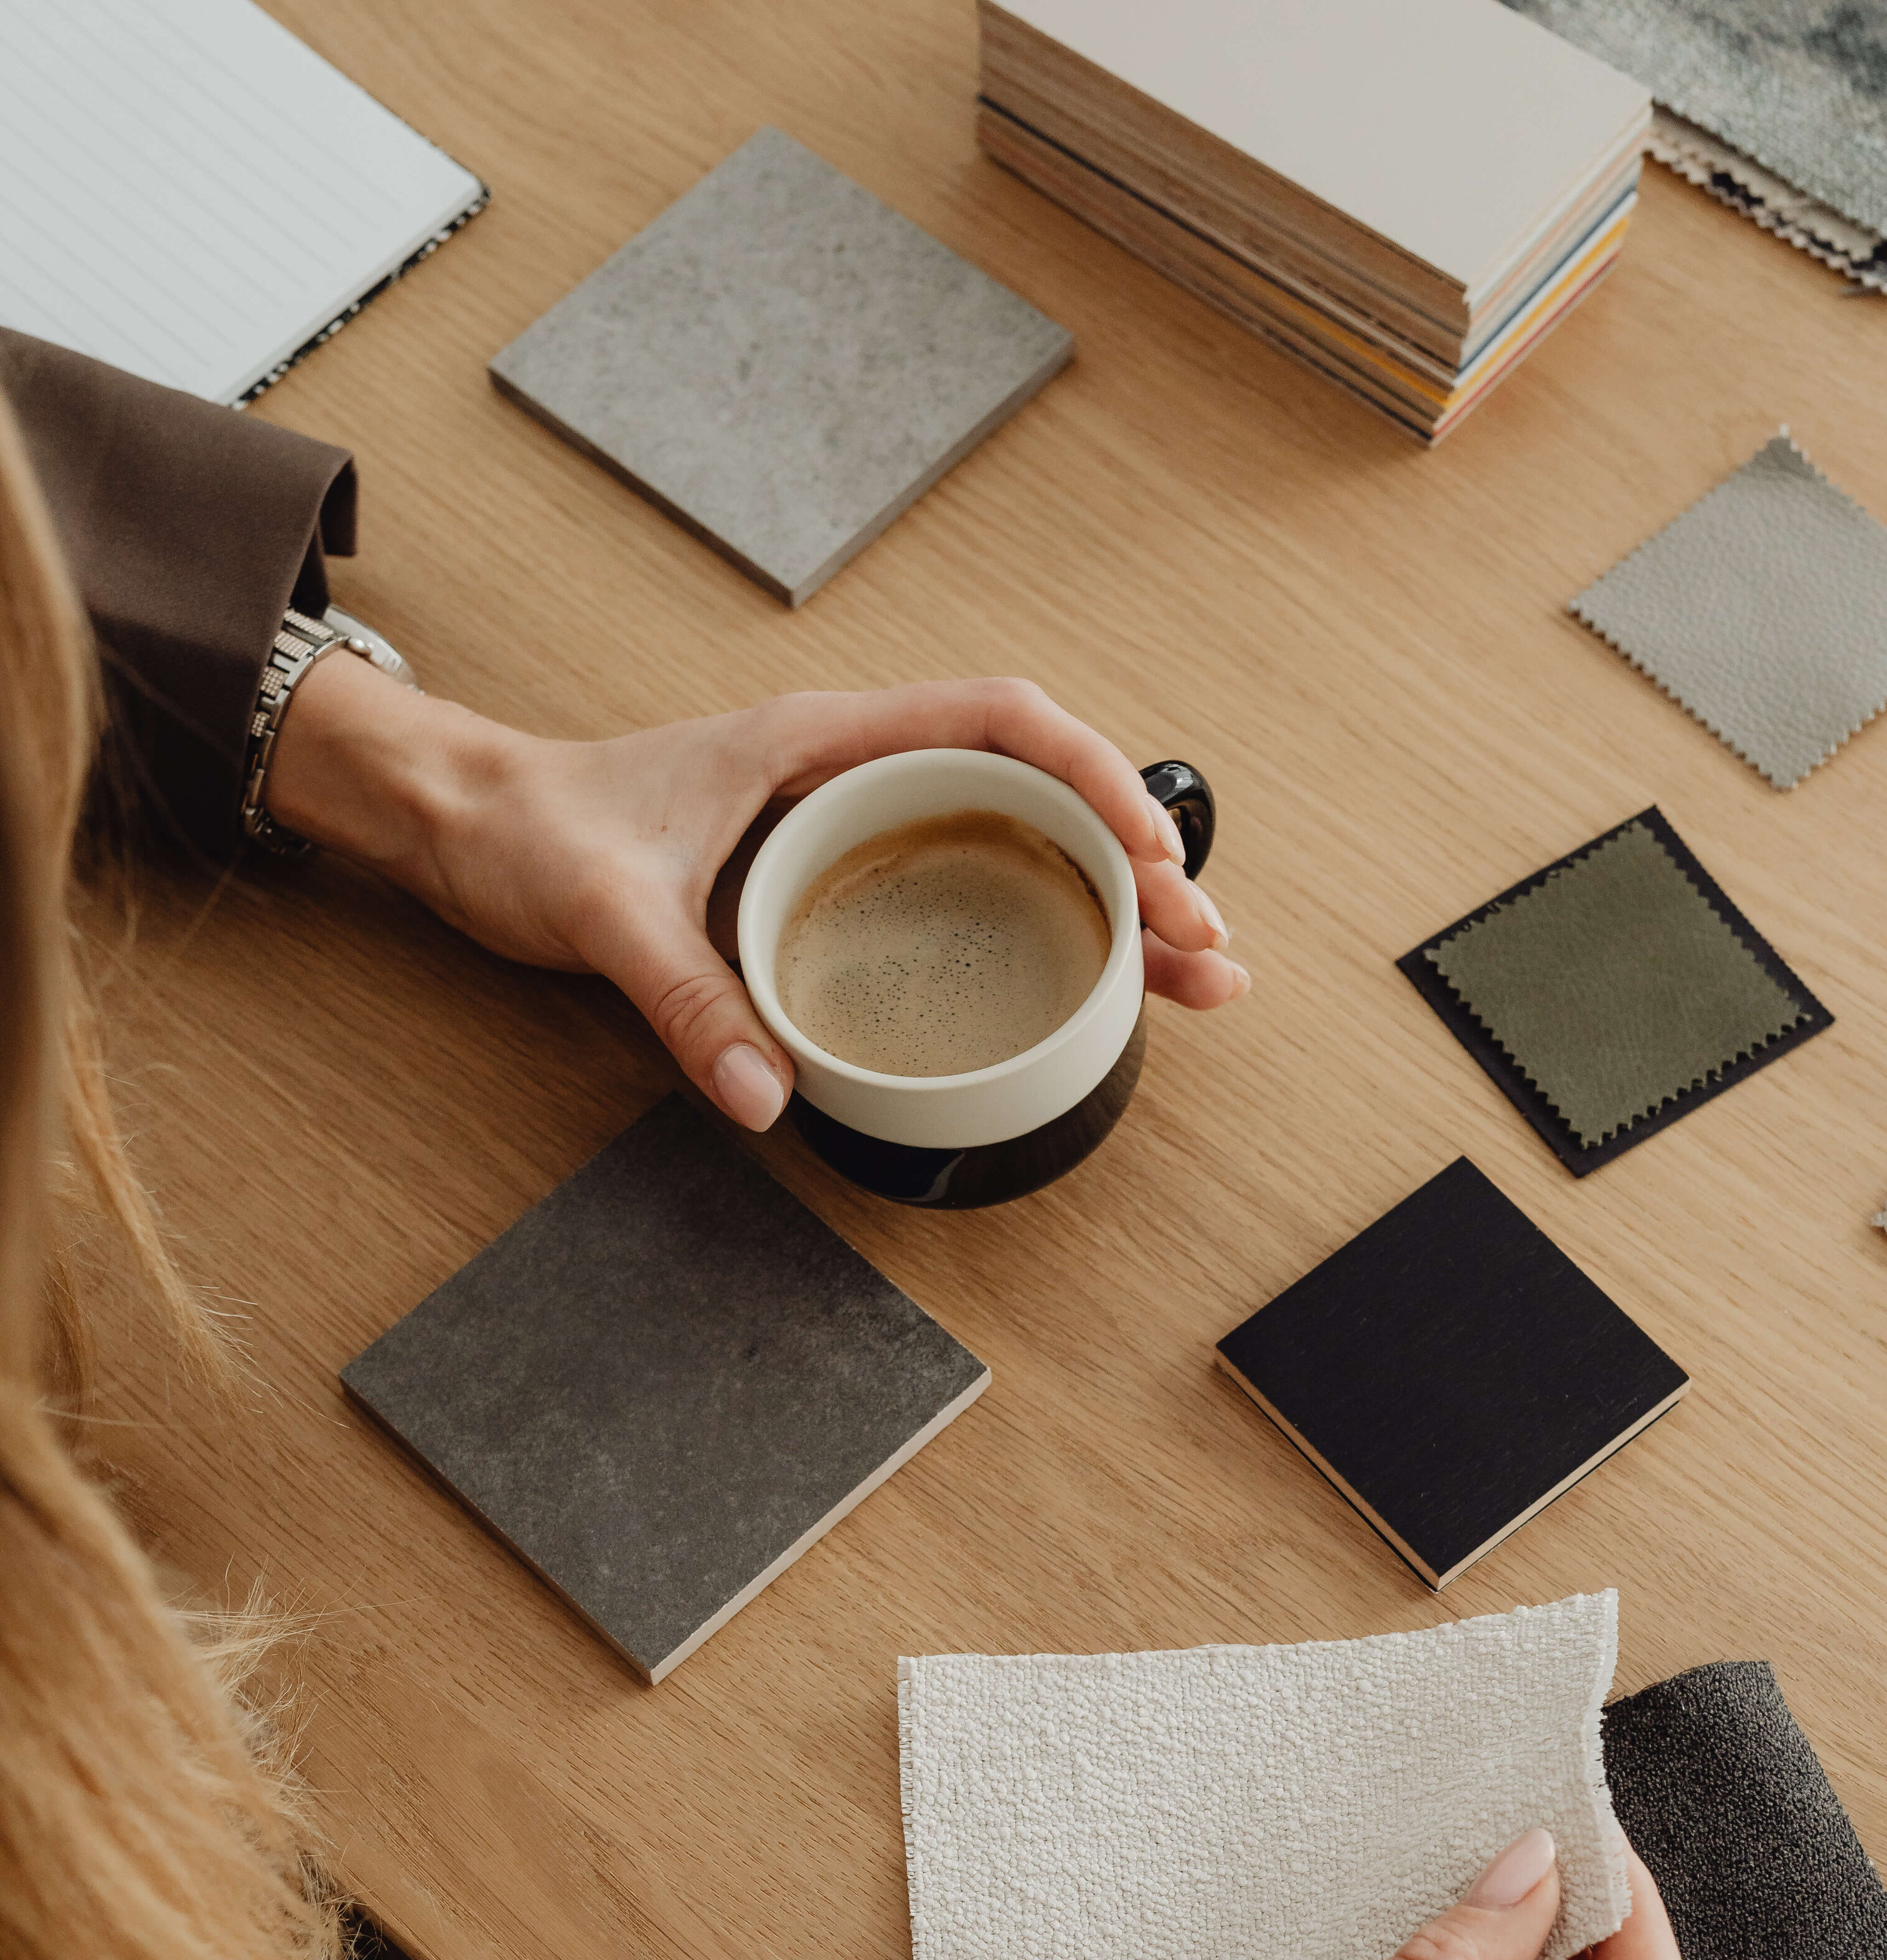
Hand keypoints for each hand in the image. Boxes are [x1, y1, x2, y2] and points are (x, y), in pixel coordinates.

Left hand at [266, 657, 1247, 1128]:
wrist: (465, 822)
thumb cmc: (530, 827)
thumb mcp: (603, 911)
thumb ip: (684, 998)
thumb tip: (770, 1092)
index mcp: (823, 743)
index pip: (999, 724)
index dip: (1092, 778)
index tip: (1149, 851)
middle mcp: (854, 775)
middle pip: (1036, 797)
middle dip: (1136, 865)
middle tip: (1206, 948)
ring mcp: (851, 828)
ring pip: (1015, 848)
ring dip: (1105, 907)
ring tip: (1187, 977)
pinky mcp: (833, 881)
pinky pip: (964, 891)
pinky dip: (1036, 933)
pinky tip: (1082, 987)